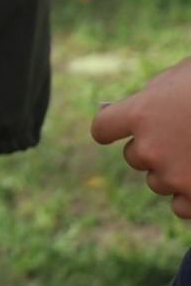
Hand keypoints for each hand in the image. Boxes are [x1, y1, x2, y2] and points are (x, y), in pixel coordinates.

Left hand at [92, 54, 190, 218]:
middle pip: (135, 156)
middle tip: (179, 137)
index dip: (112, 128)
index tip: (116, 130)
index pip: (103, 128)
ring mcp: (175, 176)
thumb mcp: (180, 78)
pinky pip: (181, 206)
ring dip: (173, 172)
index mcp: (140, 113)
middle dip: (153, 148)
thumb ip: (154, 96)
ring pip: (158, 182)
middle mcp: (150, 149)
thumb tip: (134, 109)